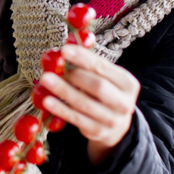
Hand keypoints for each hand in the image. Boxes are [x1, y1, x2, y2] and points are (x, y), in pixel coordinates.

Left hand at [39, 43, 139, 164]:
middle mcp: (123, 102)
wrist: (116, 126)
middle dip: (74, 75)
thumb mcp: (106, 78)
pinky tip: (47, 101)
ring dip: (63, 91)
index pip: (104, 68)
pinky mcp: (97, 131)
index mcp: (127, 83)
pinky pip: (76, 119)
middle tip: (54, 67)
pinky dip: (61, 109)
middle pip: (97, 86)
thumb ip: (89, 62)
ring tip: (46, 79)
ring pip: (85, 104)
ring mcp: (111, 119)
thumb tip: (69, 42)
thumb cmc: (106, 93)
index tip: (64, 50)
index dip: (83, 58)